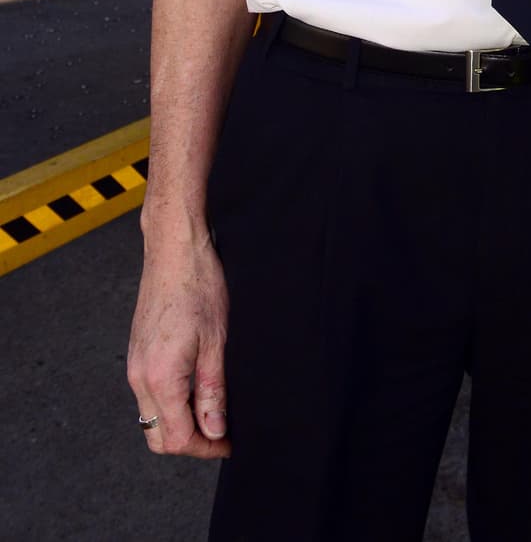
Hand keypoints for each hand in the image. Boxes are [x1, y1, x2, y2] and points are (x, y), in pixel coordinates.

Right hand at [127, 224, 230, 457]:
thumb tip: (214, 430)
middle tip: (221, 432)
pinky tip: (196, 386)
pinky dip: (171, 402)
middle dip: (189, 442)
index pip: (177, 437)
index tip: (228, 443)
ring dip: (180, 422)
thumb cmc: (200, 286)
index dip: (205, 448)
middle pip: (158, 436)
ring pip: (152, 417)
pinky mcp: (138, 353)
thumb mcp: (217, 342)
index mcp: (160, 377)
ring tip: (213, 407)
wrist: (175, 250)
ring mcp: (135, 365)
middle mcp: (140, 376)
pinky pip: (149, 394)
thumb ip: (213, 391)